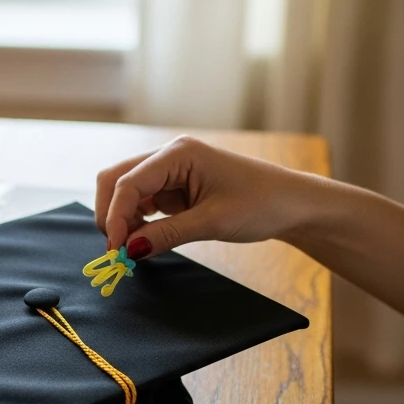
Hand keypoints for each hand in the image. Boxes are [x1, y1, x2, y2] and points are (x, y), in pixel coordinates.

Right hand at [95, 135, 315, 256]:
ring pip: (125, 191)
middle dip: (111, 214)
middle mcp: (169, 156)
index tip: (116, 250)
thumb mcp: (213, 222)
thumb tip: (128, 251)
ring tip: (135, 247)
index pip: (128, 182)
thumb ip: (166, 235)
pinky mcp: (173, 188)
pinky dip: (136, 221)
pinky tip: (146, 239)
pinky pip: (141, 202)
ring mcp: (169, 172)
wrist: (292, 204)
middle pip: (116, 179)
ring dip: (122, 218)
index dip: (116, 216)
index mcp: (178, 153)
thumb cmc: (262, 204)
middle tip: (118, 250)